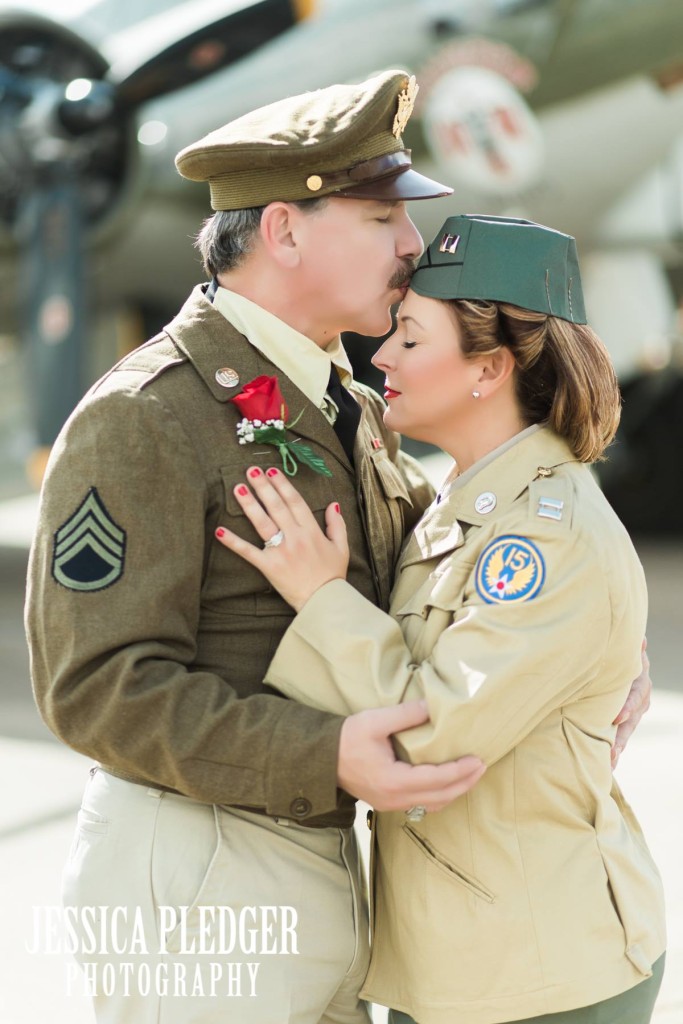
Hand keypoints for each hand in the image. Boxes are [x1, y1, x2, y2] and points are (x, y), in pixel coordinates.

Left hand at [215, 466, 348, 610]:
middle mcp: (295, 537)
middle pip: (276, 507)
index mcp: (311, 531)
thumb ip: (337, 524)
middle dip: (263, 487)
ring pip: (262, 523)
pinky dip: (233, 542)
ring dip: (249, 504)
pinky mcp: (268, 566)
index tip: (272, 471)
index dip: (283, 485)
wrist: (324, 602)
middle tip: (251, 471)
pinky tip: (220, 530)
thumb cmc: (333, 576)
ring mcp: (280, 551)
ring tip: (238, 488)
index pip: (295, 502)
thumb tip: (333, 504)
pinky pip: (248, 552)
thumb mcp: (341, 548)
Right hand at [338, 700, 485, 811]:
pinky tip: (448, 783)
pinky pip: (423, 804)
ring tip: (471, 774)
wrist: (321, 759)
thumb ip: (405, 715)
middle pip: (441, 796)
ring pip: (433, 804)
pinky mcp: (388, 803)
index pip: (437, 779)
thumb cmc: (347, 738)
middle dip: (465, 782)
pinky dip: (440, 795)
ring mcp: (391, 804)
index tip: (478, 760)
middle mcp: (395, 798)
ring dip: (455, 791)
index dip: (461, 771)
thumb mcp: (374, 721)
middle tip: (483, 766)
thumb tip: (432, 706)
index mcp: (393, 780)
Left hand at [611, 638, 651, 768]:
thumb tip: (640, 639)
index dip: (628, 706)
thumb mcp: (624, 650)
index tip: (617, 718)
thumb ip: (631, 649)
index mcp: (640, 678)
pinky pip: (622, 734)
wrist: (619, 659)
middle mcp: (641, 696)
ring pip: (628, 730)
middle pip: (633, 718)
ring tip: (610, 763)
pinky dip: (615, 748)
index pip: (636, 694)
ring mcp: (636, 709)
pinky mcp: (627, 719)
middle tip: (612, 751)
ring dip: (618, 746)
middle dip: (621, 735)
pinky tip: (608, 765)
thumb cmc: (617, 651)